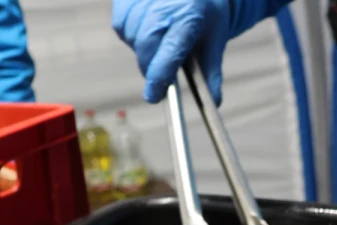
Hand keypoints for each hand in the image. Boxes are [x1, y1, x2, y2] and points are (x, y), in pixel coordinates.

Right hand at [113, 0, 231, 103]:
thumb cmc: (205, 14)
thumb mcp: (215, 40)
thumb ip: (211, 72)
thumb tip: (213, 102)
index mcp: (189, 14)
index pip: (170, 50)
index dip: (159, 75)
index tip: (154, 95)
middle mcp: (164, 2)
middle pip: (146, 44)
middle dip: (150, 66)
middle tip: (159, 76)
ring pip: (131, 36)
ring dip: (141, 49)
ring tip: (159, 43)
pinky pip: (121, 24)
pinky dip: (131, 34)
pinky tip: (147, 30)